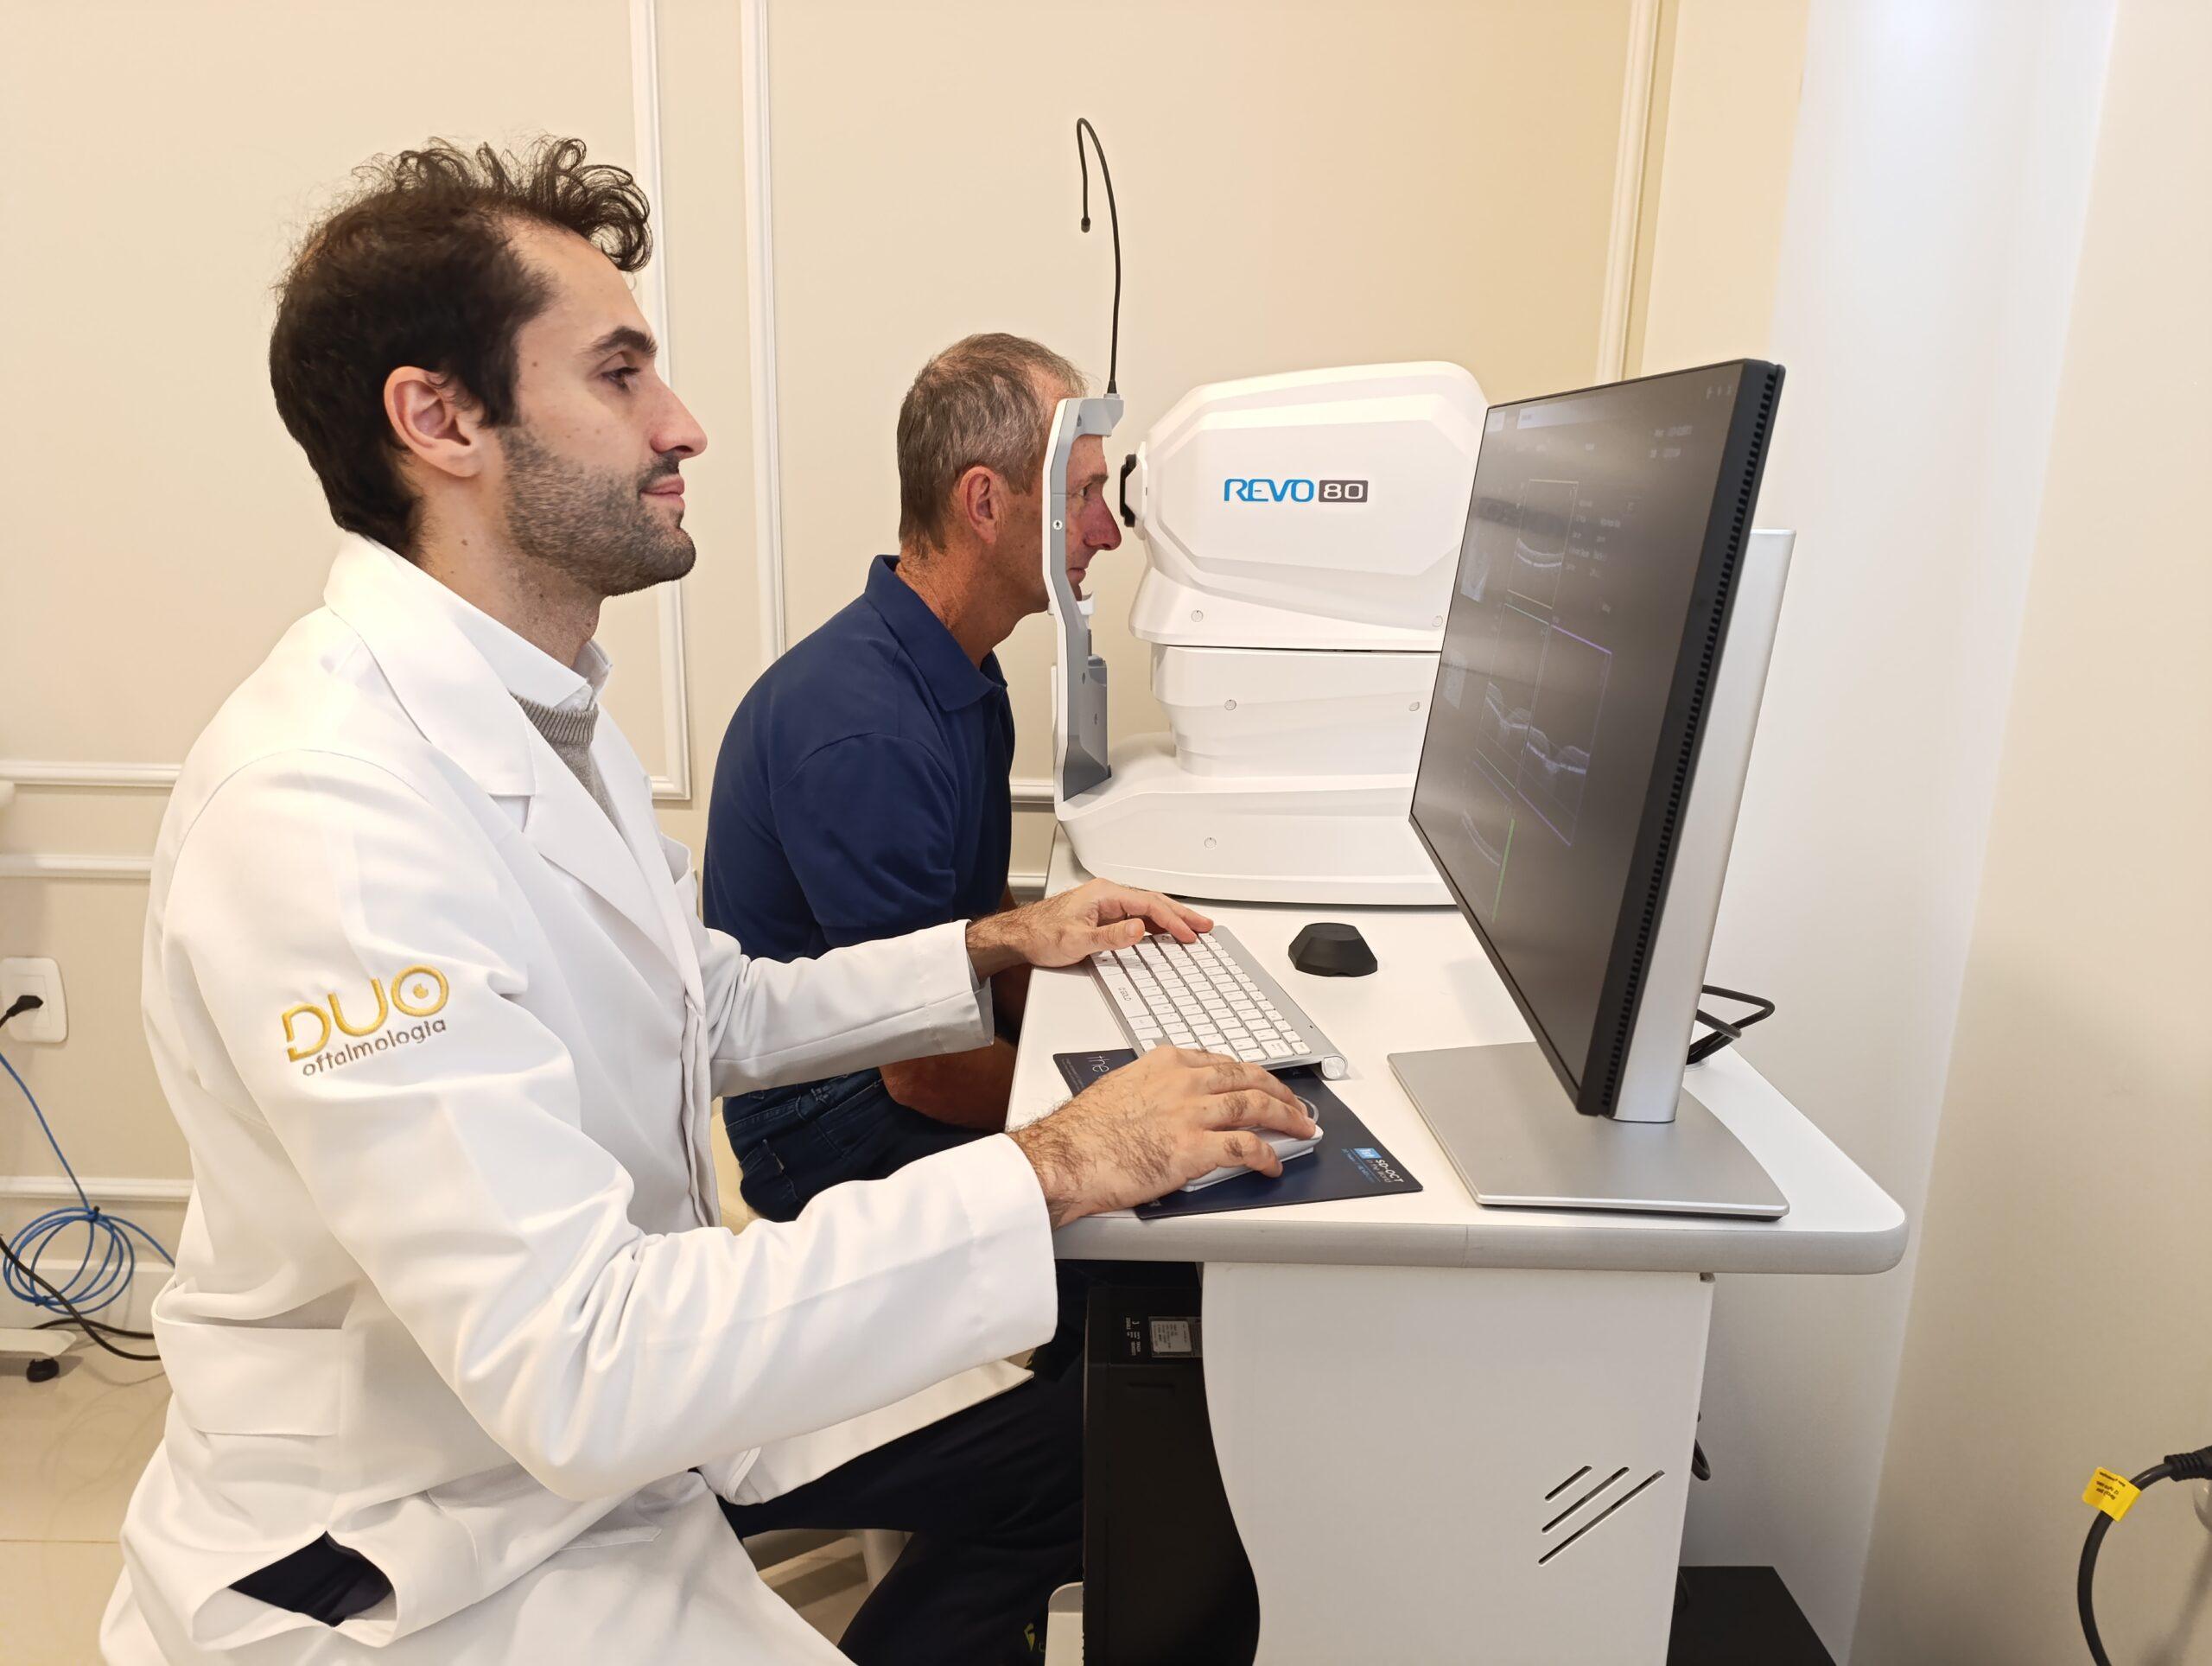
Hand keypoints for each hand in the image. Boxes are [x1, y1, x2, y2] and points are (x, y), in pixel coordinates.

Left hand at [965, 879, 1212, 977]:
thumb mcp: (1076, 940)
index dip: (1173, 920)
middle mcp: (1107, 895)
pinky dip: (1155, 925)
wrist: (1019, 936)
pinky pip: (1137, 917)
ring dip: (1170, 919)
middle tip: (1204, 926)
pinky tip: (1165, 933)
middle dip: (1181, 914)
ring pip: (1147, 908)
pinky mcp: (1103, 915)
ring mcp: (1106, 904)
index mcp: (1104, 894)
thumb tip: (1139, 929)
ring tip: (1193, 929)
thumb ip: (1110, 936)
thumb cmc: (1041, 934)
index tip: (1189, 933)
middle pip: (1153, 902)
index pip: (1149, 904)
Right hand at [1008, 1049, 1316, 1225]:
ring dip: (1286, 1119)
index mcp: (1165, 1063)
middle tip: (1295, 1104)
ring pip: (1255, 1107)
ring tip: (1301, 1128)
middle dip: (1279, 1091)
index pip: (1222, 1062)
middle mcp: (1183, 1082)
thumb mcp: (1119, 1088)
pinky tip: (1273, 1164)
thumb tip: (1163, 1103)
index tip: (1261, 1084)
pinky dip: (1265, 1156)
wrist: (1064, 1157)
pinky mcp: (1193, 1149)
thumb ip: (1150, 1088)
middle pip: (1248, 1078)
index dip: (1250, 1075)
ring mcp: (1190, 1113)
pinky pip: (1244, 1148)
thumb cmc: (1081, 1130)